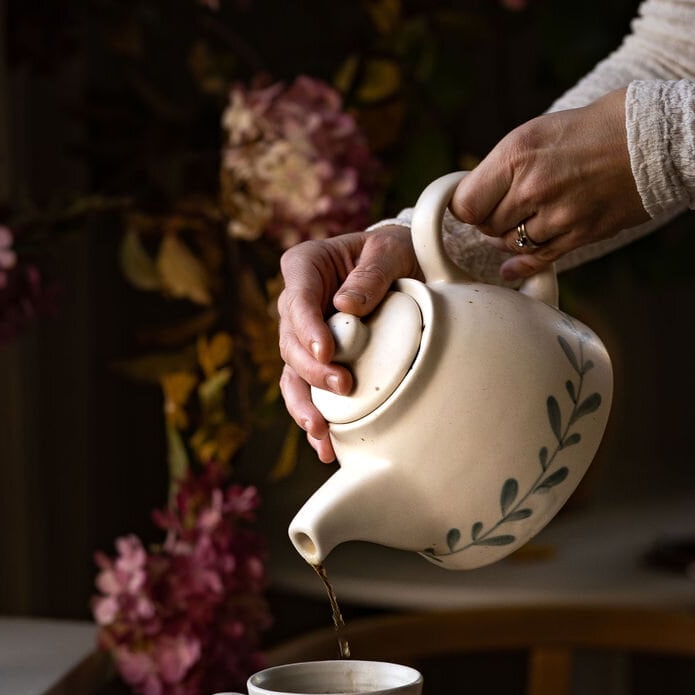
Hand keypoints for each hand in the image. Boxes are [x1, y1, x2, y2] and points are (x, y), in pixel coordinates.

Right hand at [278, 225, 416, 462]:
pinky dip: (316, 417)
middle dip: (312, 372)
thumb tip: (345, 307)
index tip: (326, 352)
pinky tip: (326, 444)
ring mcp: (304, 335)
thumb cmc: (393, 251)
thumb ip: (371, 274)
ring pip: (292, 375)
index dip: (307, 329)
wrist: (404, 266)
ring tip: (321, 431)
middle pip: (290, 343)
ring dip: (305, 405)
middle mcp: (296, 303)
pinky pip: (309, 391)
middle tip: (342, 387)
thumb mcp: (389, 250)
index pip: (297, 300)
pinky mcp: (317, 360)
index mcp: (304, 267)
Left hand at [449, 89, 647, 276]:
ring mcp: (558, 214)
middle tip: (504, 209)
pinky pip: (539, 259)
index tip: (473, 205)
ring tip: (524, 220)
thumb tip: (475, 199)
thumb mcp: (538, 131)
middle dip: (490, 221)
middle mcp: (533, 186)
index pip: (466, 203)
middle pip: (487, 227)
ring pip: (510, 245)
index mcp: (517, 154)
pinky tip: (513, 267)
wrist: (654, 137)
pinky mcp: (581, 235)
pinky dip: (523, 264)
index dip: (466, 207)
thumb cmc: (594, 128)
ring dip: (510, 238)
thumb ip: (505, 166)